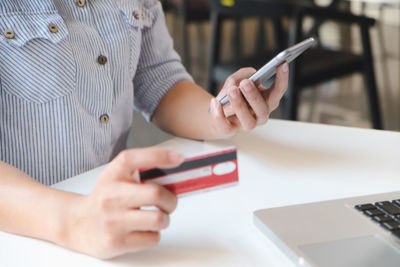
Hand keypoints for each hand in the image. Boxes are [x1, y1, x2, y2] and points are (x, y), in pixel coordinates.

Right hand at [61, 148, 182, 258]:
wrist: (75, 223)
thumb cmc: (105, 198)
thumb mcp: (117, 177)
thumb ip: (142, 171)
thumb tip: (177, 174)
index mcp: (112, 175)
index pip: (134, 159)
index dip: (160, 155)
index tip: (179, 158)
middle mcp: (110, 196)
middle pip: (155, 193)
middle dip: (171, 200)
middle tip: (169, 202)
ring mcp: (112, 221)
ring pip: (158, 219)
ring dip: (164, 219)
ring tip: (156, 217)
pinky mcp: (116, 242)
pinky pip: (152, 238)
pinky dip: (154, 234)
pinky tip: (143, 229)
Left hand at [209, 62, 288, 137]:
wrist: (216, 112)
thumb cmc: (232, 94)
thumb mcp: (237, 79)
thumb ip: (242, 75)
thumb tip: (242, 81)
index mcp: (267, 101)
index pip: (279, 91)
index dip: (282, 78)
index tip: (282, 63)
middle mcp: (260, 115)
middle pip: (263, 109)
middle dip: (254, 96)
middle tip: (246, 83)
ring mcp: (246, 125)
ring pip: (247, 120)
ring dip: (239, 104)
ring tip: (232, 90)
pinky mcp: (231, 131)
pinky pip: (226, 127)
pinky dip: (220, 115)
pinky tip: (215, 102)